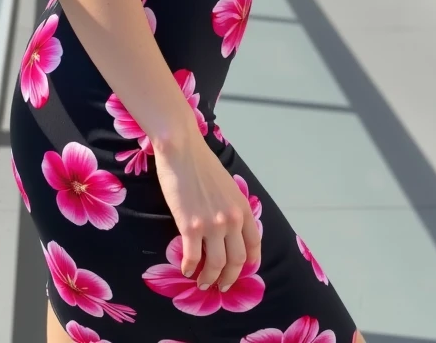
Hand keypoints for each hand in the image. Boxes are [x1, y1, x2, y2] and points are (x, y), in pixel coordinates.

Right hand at [153, 131, 260, 290]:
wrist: (182, 149)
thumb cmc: (202, 163)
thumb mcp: (227, 186)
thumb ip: (231, 207)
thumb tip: (228, 228)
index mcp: (243, 208)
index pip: (253, 245)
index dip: (249, 263)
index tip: (242, 271)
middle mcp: (232, 220)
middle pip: (236, 261)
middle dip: (229, 278)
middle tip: (220, 286)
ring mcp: (211, 225)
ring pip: (216, 265)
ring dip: (209, 279)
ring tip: (202, 284)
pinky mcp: (190, 226)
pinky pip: (192, 257)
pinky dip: (189, 268)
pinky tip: (186, 270)